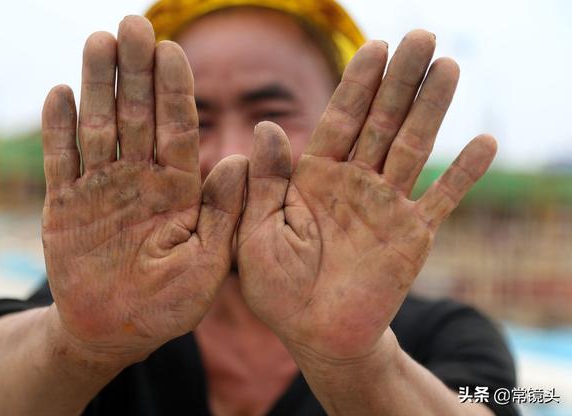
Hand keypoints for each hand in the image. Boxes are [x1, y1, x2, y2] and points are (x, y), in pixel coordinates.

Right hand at [41, 16, 245, 366]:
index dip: (176, 90)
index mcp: (180, 189)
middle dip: (136, 71)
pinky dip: (58, 130)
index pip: (179, 128)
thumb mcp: (209, 264)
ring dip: (98, 85)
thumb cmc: (170, 304)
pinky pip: (61, 161)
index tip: (174, 49)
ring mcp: (101, 188)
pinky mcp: (65, 205)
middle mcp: (141, 179)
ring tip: (98, 41)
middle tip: (132, 24)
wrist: (116, 330)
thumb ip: (223, 213)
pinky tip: (60, 93)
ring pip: (99, 127)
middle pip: (138, 115)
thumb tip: (239, 160)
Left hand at [237, 31, 495, 365]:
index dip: (357, 84)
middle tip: (422, 36)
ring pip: (414, 147)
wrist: (315, 333)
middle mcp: (354, 182)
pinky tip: (485, 143)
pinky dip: (463, 175)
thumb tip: (266, 126)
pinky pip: (442, 199)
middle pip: (382, 122)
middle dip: (400, 80)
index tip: (374, 46)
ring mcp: (386, 205)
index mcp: (314, 177)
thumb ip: (266, 183)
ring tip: (449, 67)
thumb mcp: (256, 233)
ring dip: (432, 109)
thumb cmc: (277, 287)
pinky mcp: (412, 235)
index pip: (339, 119)